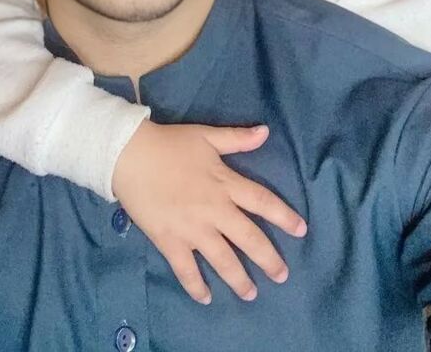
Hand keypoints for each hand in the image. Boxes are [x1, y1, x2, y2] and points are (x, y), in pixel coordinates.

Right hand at [112, 120, 306, 303]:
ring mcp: (192, 229)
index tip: (301, 230)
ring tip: (251, 294)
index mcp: (225, 183)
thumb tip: (266, 131)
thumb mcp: (207, 136)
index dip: (284, 217)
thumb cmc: (170, 144)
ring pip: (222, 260)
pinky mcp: (170, 240)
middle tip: (282, 275)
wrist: (129, 155)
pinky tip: (205, 298)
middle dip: (268, 259)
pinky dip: (196, 286)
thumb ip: (237, 138)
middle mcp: (214, 210)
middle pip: (249, 238)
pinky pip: (186, 269)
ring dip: (239, 279)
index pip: (262, 202)